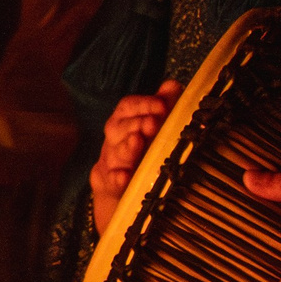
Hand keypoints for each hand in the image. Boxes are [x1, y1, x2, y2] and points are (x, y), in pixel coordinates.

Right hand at [91, 79, 181, 233]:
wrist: (127, 196)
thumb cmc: (145, 158)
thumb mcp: (157, 132)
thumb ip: (165, 107)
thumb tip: (173, 84)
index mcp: (125, 125)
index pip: (126, 107)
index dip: (141, 104)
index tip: (161, 105)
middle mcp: (114, 142)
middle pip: (116, 127)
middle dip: (134, 124)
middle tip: (152, 124)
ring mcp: (109, 164)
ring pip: (112, 153)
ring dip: (125, 147)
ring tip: (138, 143)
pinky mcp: (107, 187)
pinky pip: (108, 181)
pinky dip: (115, 179)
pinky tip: (124, 176)